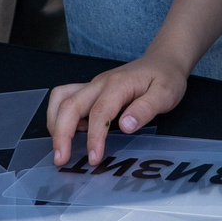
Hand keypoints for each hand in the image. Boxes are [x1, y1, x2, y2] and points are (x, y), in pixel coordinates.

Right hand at [47, 56, 190, 169]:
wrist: (162, 61)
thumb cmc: (166, 78)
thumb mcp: (166, 94)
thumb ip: (146, 109)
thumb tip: (125, 126)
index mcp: (118, 85)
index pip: (99, 112)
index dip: (94, 137)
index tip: (93, 159)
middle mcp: (99, 83)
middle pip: (70, 104)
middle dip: (61, 133)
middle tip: (60, 159)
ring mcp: (92, 85)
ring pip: (61, 98)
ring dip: (55, 122)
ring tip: (60, 148)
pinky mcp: (90, 90)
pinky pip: (66, 98)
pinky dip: (61, 116)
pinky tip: (74, 133)